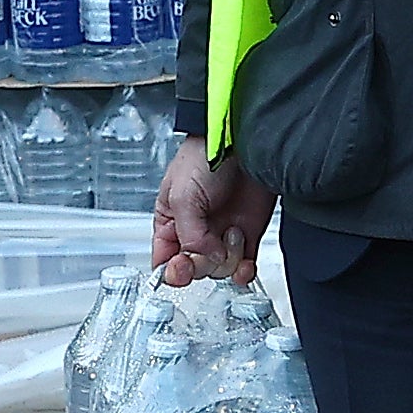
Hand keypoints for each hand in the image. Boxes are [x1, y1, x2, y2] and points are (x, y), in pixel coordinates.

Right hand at [153, 136, 273, 287]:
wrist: (244, 142)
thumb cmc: (206, 156)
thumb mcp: (183, 196)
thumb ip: (188, 234)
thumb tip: (204, 258)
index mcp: (170, 222)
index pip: (164, 260)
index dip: (173, 270)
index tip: (182, 267)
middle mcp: (195, 232)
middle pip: (194, 269)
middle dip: (203, 262)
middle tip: (210, 245)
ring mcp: (221, 235)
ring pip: (221, 269)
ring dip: (228, 256)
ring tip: (232, 230)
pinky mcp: (247, 237)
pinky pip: (244, 268)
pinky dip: (245, 270)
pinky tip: (245, 261)